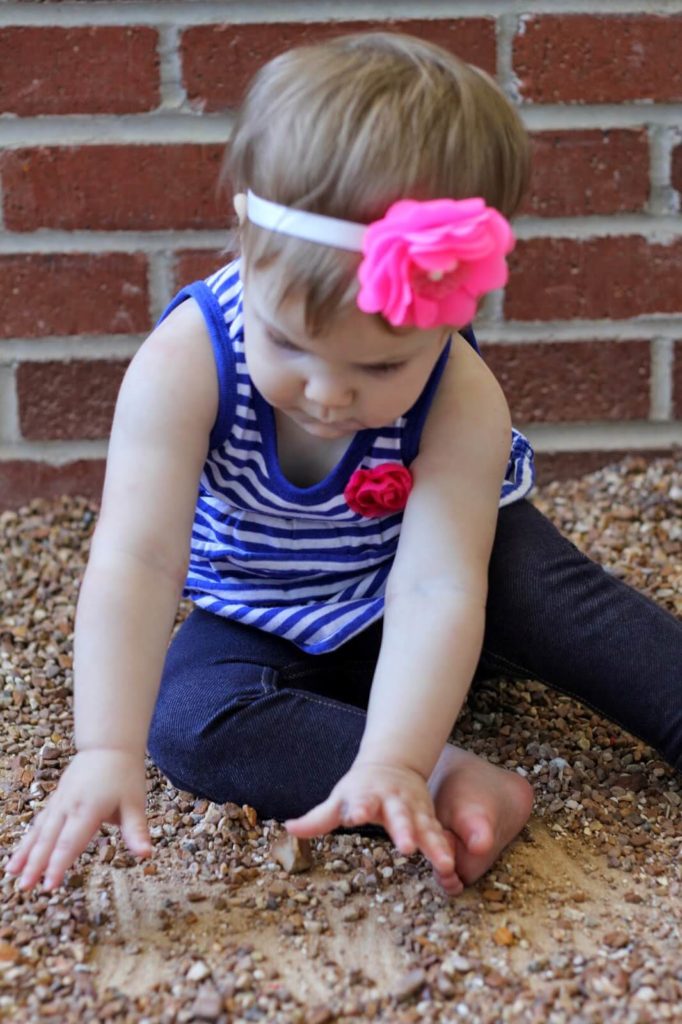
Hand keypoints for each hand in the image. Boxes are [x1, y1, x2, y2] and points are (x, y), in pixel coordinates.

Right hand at [5, 749, 150, 892]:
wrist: (108, 745)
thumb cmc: (124, 774)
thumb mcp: (135, 802)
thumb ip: (136, 830)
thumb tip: (147, 854)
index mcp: (89, 809)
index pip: (70, 842)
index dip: (59, 865)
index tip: (49, 886)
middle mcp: (69, 806)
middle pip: (49, 839)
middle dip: (35, 865)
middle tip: (23, 888)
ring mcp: (60, 802)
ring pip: (39, 830)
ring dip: (24, 852)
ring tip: (10, 873)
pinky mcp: (56, 799)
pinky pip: (39, 822)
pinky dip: (27, 839)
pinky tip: (18, 855)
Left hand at [285, 760, 456, 877]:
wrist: (393, 765)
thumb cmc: (360, 788)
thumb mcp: (339, 799)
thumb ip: (317, 818)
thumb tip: (289, 828)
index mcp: (367, 795)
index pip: (360, 802)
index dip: (356, 808)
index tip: (353, 816)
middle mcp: (393, 801)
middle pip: (398, 815)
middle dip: (403, 830)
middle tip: (406, 847)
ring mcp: (413, 809)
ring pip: (425, 826)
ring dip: (433, 844)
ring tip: (444, 863)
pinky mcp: (427, 818)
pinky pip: (438, 834)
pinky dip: (444, 848)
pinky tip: (450, 865)